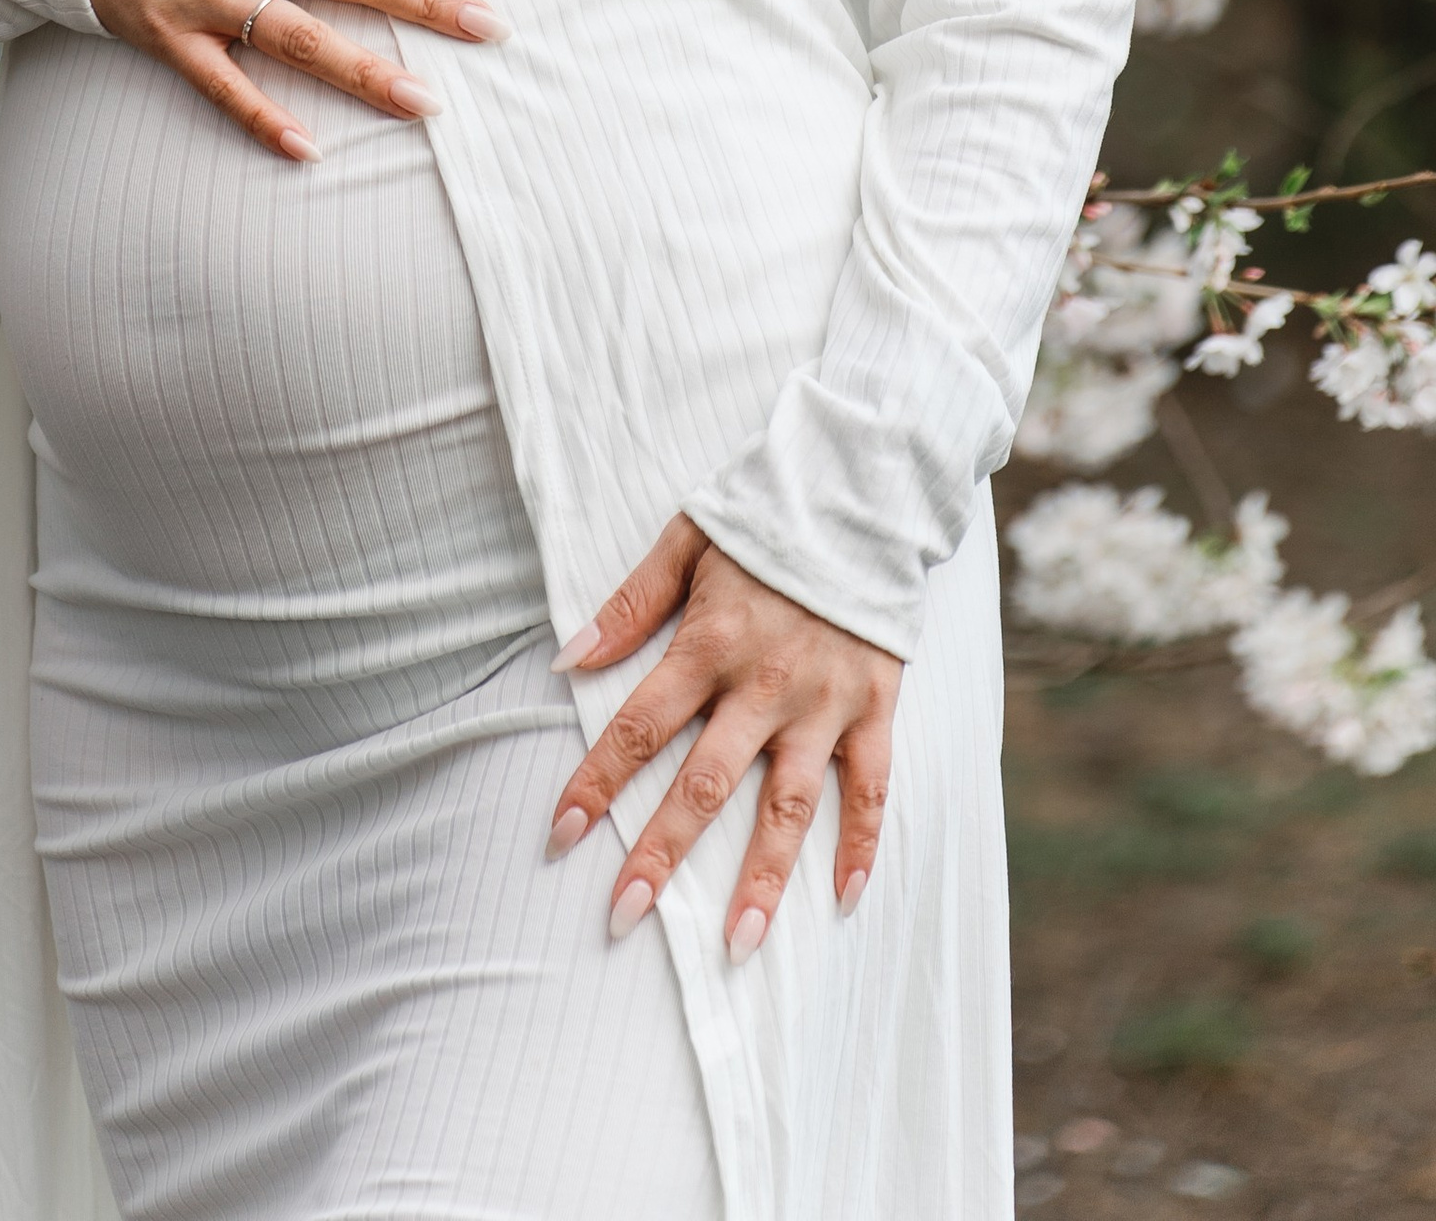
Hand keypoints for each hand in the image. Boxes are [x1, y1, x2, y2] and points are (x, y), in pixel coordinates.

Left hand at [545, 515, 897, 957]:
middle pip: (705, 783)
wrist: (861, 491)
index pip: (638, 726)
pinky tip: (847, 899)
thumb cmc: (763, 517)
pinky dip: (863, 844)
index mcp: (711, 642)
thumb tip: (565, 660)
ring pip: (790, 806)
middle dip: (660, 853)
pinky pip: (873, 788)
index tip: (558, 836)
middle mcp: (767, 684)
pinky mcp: (876, 707)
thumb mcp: (686, 542)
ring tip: (737, 944)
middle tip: (623, 917)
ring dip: (763, 878)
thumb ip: (628, 605)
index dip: (595, 782)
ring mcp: (826, 702)